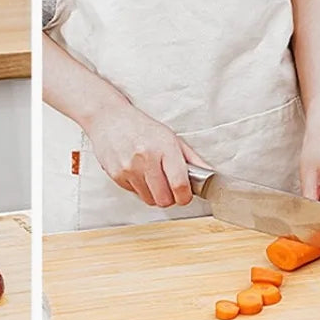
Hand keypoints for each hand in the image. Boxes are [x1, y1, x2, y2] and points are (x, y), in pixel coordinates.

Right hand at [85, 101, 209, 207]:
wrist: (109, 118)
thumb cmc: (142, 127)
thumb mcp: (170, 137)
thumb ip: (191, 158)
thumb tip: (209, 175)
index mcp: (165, 148)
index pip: (179, 185)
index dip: (185, 197)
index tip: (185, 196)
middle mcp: (146, 158)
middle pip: (164, 199)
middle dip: (169, 198)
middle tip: (169, 188)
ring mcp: (129, 168)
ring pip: (149, 200)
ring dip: (154, 194)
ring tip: (152, 178)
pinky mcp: (116, 175)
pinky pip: (135, 193)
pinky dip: (139, 188)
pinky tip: (137, 173)